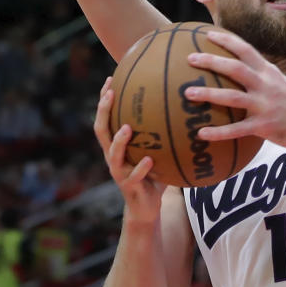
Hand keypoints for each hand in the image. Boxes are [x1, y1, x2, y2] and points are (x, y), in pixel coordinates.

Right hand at [94, 77, 165, 223]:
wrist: (145, 208)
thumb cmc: (154, 175)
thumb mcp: (157, 151)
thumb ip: (163, 132)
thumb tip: (184, 106)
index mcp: (116, 146)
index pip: (106, 118)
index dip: (105, 99)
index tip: (110, 78)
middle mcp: (113, 156)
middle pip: (101, 131)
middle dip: (103, 111)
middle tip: (110, 93)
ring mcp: (120, 172)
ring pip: (113, 154)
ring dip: (119, 141)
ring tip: (126, 128)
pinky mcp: (130, 187)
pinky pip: (134, 176)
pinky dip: (141, 168)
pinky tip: (150, 159)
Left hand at [182, 31, 285, 148]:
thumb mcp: (285, 83)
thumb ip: (268, 76)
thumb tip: (253, 68)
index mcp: (269, 73)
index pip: (246, 50)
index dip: (227, 40)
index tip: (206, 34)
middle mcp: (266, 85)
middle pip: (235, 67)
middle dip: (211, 61)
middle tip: (190, 58)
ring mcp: (265, 105)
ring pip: (232, 96)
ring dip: (208, 93)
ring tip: (188, 93)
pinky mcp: (264, 126)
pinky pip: (236, 129)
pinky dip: (218, 132)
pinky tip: (201, 133)